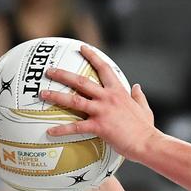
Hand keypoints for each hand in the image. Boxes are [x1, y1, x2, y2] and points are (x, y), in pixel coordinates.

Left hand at [40, 44, 156, 160]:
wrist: (147, 142)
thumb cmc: (146, 128)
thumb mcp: (144, 108)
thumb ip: (139, 96)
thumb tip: (137, 86)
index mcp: (119, 92)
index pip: (104, 69)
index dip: (92, 56)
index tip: (82, 48)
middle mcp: (108, 98)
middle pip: (81, 81)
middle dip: (63, 74)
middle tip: (49, 71)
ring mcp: (102, 111)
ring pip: (74, 100)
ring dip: (56, 96)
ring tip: (43, 94)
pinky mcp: (99, 126)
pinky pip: (75, 127)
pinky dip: (61, 130)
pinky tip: (49, 132)